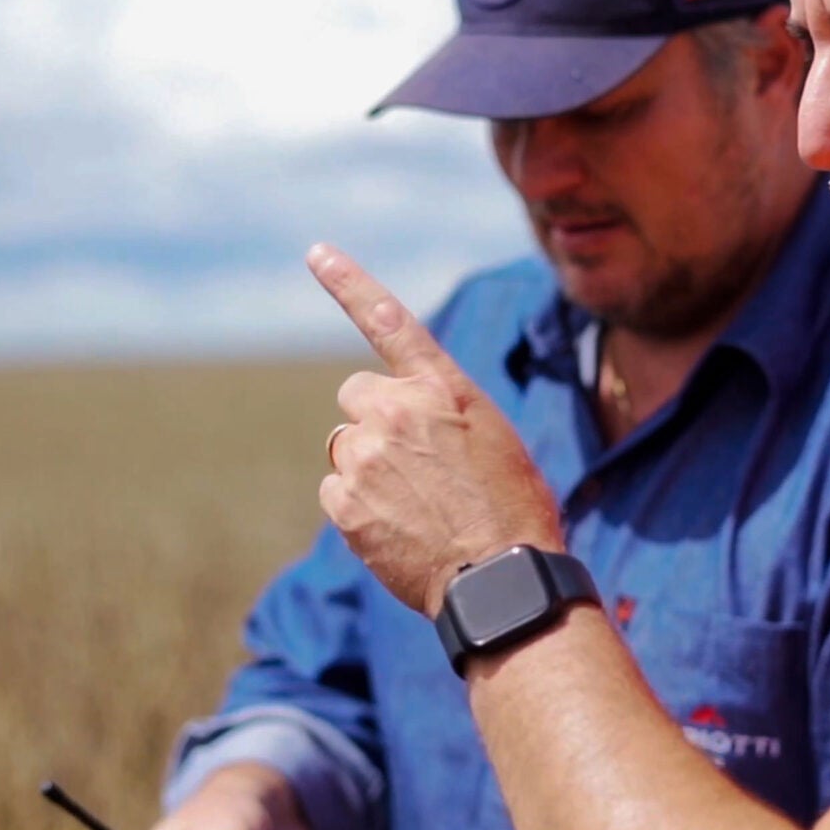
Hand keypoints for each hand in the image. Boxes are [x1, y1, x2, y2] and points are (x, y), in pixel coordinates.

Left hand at [308, 245, 563, 617]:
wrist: (500, 577)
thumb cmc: (512, 510)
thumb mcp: (492, 440)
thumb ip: (440, 415)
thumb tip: (395, 426)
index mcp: (443, 388)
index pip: (390, 319)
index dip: (349, 282)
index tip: (316, 252)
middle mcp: (397, 411)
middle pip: (357, 396)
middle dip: (375, 420)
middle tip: (415, 462)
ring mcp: (366, 456)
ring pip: (347, 447)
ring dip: (369, 468)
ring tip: (416, 504)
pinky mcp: (346, 502)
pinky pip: (335, 492)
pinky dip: (358, 508)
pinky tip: (397, 528)